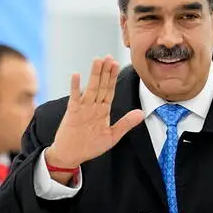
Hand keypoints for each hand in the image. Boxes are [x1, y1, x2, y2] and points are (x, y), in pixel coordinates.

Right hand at [46, 56, 143, 183]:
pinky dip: (75, 87)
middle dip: (105, 71)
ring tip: (98, 61)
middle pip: (101, 86)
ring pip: (90, 88)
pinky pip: (74, 98)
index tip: (116, 64)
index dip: (113, 77)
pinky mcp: (72, 113)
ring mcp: (82, 108)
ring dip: (94, 75)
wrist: (71, 155)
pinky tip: (76, 75)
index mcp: (103, 110)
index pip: (110, 90)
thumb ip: (126, 124)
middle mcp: (93, 106)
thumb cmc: (90, 146)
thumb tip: (141, 113)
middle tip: (109, 57)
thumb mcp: (112, 136)